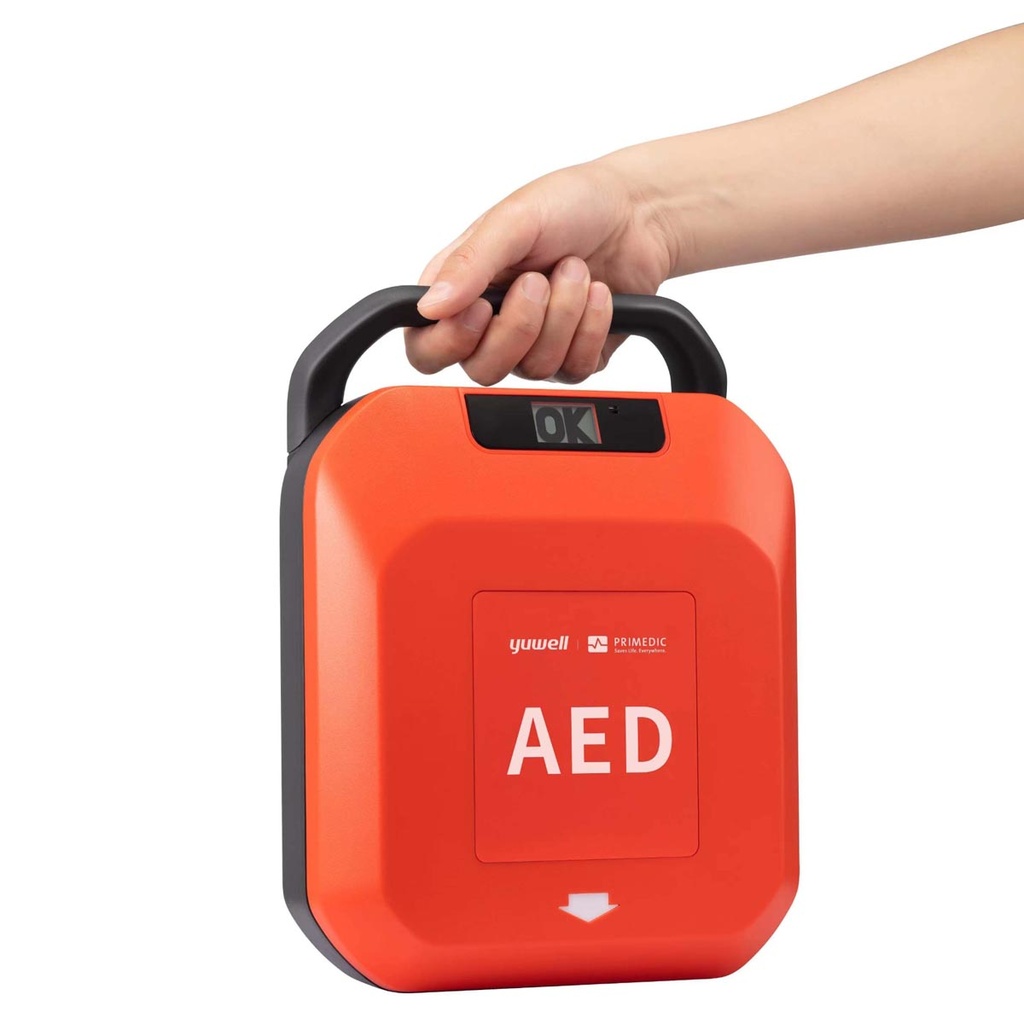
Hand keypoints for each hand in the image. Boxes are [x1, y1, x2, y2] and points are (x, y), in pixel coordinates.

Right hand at [404, 157, 674, 385]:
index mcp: (461, 289)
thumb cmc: (571, 204)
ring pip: (532, 370)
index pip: (426, 348)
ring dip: (562, 317)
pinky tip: (597, 295)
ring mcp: (533, 345)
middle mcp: (492, 324)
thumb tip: (430, 307)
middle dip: (519, 326)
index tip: (480, 309)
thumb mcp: (514, 219)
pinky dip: (590, 329)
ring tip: (575, 272)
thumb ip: (468, 263)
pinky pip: (572, 370)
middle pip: (481, 370)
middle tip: (538, 280)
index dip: (448, 343)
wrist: (638, 215)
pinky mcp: (573, 357)